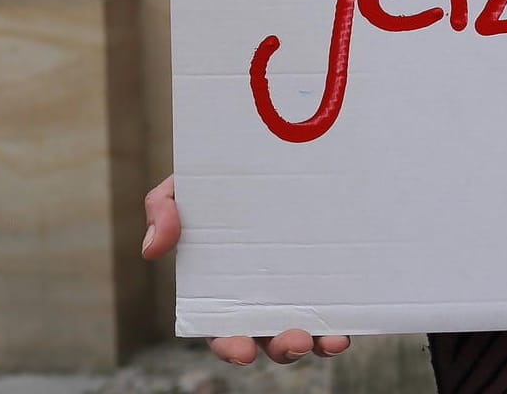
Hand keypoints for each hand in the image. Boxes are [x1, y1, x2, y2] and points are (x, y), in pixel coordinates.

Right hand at [143, 174, 351, 364]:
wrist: (261, 154)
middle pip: (270, 336)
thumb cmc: (214, 183)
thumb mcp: (182, 190)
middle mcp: (261, 294)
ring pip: (308, 327)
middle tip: (296, 342)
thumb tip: (153, 249)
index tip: (241, 351)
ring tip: (332, 340)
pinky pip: (338, 300)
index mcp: (222, 288)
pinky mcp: (327, 269)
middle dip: (283, 348)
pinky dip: (345, 316)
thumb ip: (164, 211)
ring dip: (319, 342)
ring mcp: (296, 284)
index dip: (230, 344)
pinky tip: (353, 319)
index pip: (223, 329)